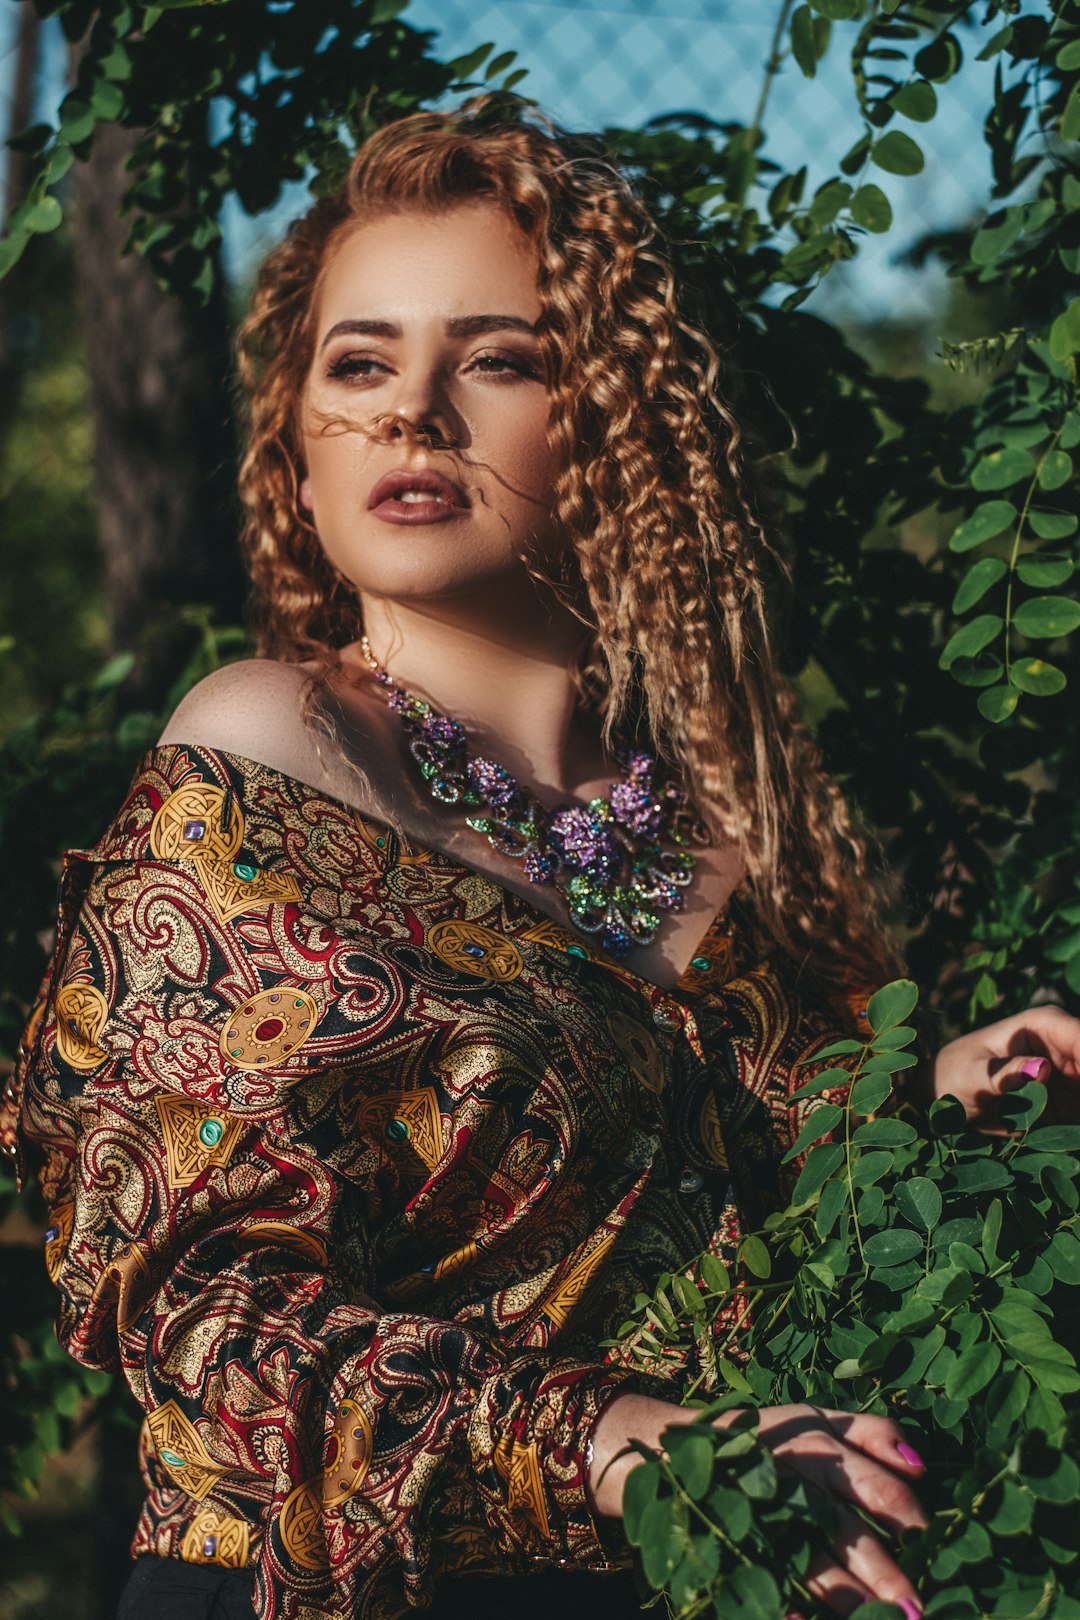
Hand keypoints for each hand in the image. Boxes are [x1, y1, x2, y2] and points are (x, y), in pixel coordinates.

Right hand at [587, 1395, 926, 1614]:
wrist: (673, 1449)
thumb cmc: (766, 1438)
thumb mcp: (816, 1419)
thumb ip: (870, 1431)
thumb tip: (922, 1464)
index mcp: (816, 1446)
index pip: (875, 1486)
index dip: (909, 1519)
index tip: (938, 1550)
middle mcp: (789, 1480)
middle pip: (843, 1529)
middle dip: (882, 1573)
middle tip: (917, 1611)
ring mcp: (757, 1515)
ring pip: (805, 1560)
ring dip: (841, 1594)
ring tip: (872, 1617)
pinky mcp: (730, 1543)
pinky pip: (759, 1579)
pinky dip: (780, 1606)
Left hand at [932, 1004, 1079, 1126]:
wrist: (945, 1097)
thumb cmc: (953, 1075)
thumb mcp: (971, 1076)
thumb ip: (1004, 1074)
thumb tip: (1041, 1068)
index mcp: (1044, 1024)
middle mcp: (1066, 1045)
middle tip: (1074, 1111)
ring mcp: (1074, 1073)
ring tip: (1070, 1117)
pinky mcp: (1074, 1101)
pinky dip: (1079, 1127)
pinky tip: (1070, 1132)